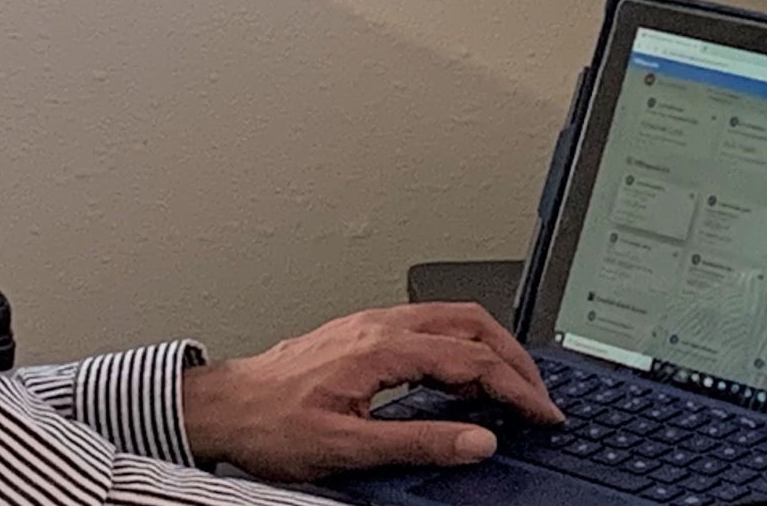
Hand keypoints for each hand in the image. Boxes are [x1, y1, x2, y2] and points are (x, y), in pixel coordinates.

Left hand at [179, 302, 562, 481]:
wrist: (223, 407)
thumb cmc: (270, 425)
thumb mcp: (348, 446)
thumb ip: (419, 442)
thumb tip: (476, 441)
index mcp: (382, 349)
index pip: (473, 360)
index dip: (517, 389)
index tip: (543, 414)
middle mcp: (381, 327)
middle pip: (473, 325)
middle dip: (516, 360)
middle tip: (540, 398)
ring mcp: (372, 325)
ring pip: (453, 319)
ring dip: (491, 350)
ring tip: (513, 388)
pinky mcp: (363, 333)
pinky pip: (430, 327)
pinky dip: (463, 348)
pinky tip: (465, 379)